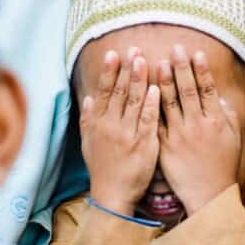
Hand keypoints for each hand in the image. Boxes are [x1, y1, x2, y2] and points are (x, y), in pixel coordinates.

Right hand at [81, 47, 160, 215]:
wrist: (113, 194)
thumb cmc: (102, 167)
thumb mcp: (88, 143)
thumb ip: (88, 119)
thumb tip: (88, 97)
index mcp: (98, 124)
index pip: (104, 92)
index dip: (108, 71)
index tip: (113, 54)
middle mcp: (111, 126)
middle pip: (119, 92)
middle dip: (126, 69)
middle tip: (133, 49)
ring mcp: (128, 135)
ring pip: (133, 102)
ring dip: (139, 80)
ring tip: (143, 60)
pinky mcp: (144, 145)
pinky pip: (148, 121)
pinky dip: (151, 104)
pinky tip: (156, 88)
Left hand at [157, 45, 241, 214]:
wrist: (208, 194)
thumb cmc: (222, 165)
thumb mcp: (233, 138)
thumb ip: (227, 114)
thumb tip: (218, 96)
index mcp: (216, 121)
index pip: (208, 89)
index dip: (202, 70)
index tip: (196, 52)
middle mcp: (198, 125)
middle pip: (188, 91)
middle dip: (181, 68)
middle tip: (175, 48)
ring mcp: (180, 136)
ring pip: (169, 103)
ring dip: (164, 81)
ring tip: (157, 62)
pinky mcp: (165, 147)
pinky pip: (155, 122)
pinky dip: (149, 106)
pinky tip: (143, 92)